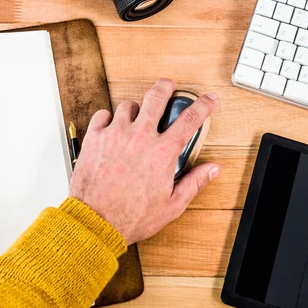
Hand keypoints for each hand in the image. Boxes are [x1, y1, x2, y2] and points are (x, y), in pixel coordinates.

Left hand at [69, 79, 219, 244]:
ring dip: (134, 109)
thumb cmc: (131, 216)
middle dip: (166, 86)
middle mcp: (140, 137)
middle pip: (156, 97)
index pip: (190, 120)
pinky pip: (103, 114)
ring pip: (128, 105)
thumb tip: (212, 169)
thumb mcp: (171, 205)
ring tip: (135, 119)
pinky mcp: (95, 137)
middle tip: (168, 86)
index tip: (209, 98)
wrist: (95, 221)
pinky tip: (111, 127)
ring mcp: (115, 134)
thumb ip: (194, 183)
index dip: (203, 105)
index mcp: (162, 152)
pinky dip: (108, 118)